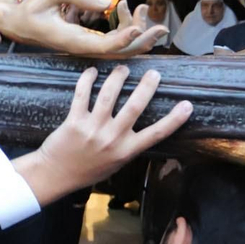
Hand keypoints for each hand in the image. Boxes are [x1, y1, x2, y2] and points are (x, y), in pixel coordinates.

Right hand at [0, 0, 165, 56]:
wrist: (19, 23)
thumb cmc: (32, 8)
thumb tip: (108, 4)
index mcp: (72, 41)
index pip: (103, 46)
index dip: (123, 39)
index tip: (139, 28)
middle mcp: (83, 48)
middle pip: (119, 52)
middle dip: (142, 41)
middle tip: (163, 28)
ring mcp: (87, 47)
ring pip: (119, 46)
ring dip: (136, 29)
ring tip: (143, 7)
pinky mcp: (89, 42)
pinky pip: (113, 40)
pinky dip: (125, 26)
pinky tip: (127, 8)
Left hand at [13, 66, 191, 206]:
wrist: (56, 174)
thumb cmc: (88, 169)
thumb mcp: (116, 163)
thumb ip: (129, 146)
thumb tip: (145, 129)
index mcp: (126, 151)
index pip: (157, 134)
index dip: (174, 119)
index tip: (187, 105)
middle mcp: (112, 139)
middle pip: (135, 107)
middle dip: (147, 86)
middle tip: (154, 73)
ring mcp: (93, 129)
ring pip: (109, 95)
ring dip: (118, 77)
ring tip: (123, 69)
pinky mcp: (74, 121)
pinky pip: (82, 94)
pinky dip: (88, 79)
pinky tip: (93, 71)